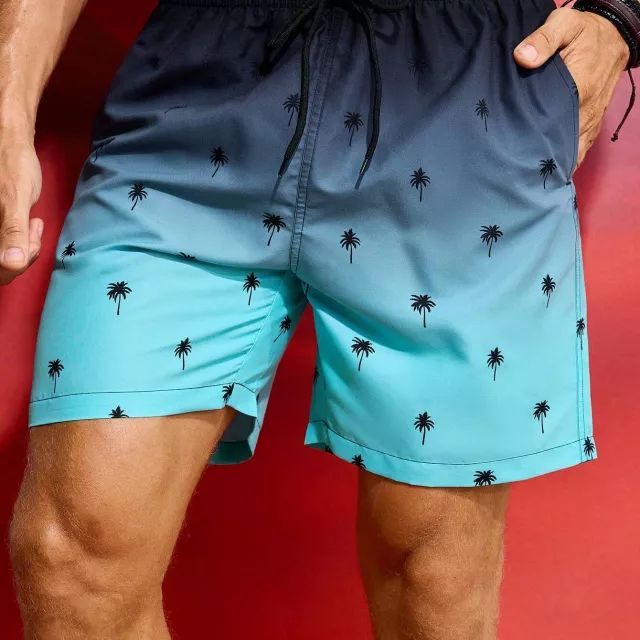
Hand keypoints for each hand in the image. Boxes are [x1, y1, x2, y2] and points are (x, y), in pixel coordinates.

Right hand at [0, 137, 42, 285]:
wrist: (10, 142)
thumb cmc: (11, 164)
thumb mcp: (15, 200)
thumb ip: (12, 231)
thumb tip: (11, 264)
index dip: (15, 266)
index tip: (31, 241)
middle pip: (2, 266)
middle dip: (24, 253)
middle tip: (34, 228)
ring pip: (7, 257)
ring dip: (25, 244)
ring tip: (34, 222)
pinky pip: (9, 243)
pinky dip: (24, 237)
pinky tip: (32, 221)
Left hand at [514, 7, 629, 168]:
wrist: (614, 35)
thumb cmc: (584, 31)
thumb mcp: (564, 25)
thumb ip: (543, 40)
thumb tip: (522, 57)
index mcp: (578, 87)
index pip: (553, 122)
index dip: (534, 140)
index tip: (514, 155)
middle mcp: (586, 109)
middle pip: (560, 143)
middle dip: (539, 160)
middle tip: (514, 173)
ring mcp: (590, 118)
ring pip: (571, 150)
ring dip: (553, 164)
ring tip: (527, 180)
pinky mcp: (590, 122)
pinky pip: (579, 148)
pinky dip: (565, 160)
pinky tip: (548, 174)